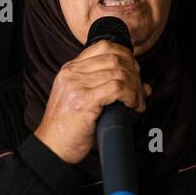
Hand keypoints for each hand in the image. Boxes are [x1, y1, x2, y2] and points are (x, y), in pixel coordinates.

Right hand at [33, 40, 151, 164]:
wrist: (52, 148)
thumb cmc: (69, 128)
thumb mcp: (85, 100)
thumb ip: (109, 88)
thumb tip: (144, 86)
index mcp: (70, 69)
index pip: (104, 47)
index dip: (125, 56)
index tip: (134, 71)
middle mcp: (72, 73)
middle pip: (115, 58)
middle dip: (134, 73)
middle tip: (140, 91)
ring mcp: (77, 85)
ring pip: (119, 73)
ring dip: (135, 88)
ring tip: (136, 103)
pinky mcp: (84, 100)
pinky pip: (117, 88)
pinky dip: (131, 95)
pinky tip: (131, 105)